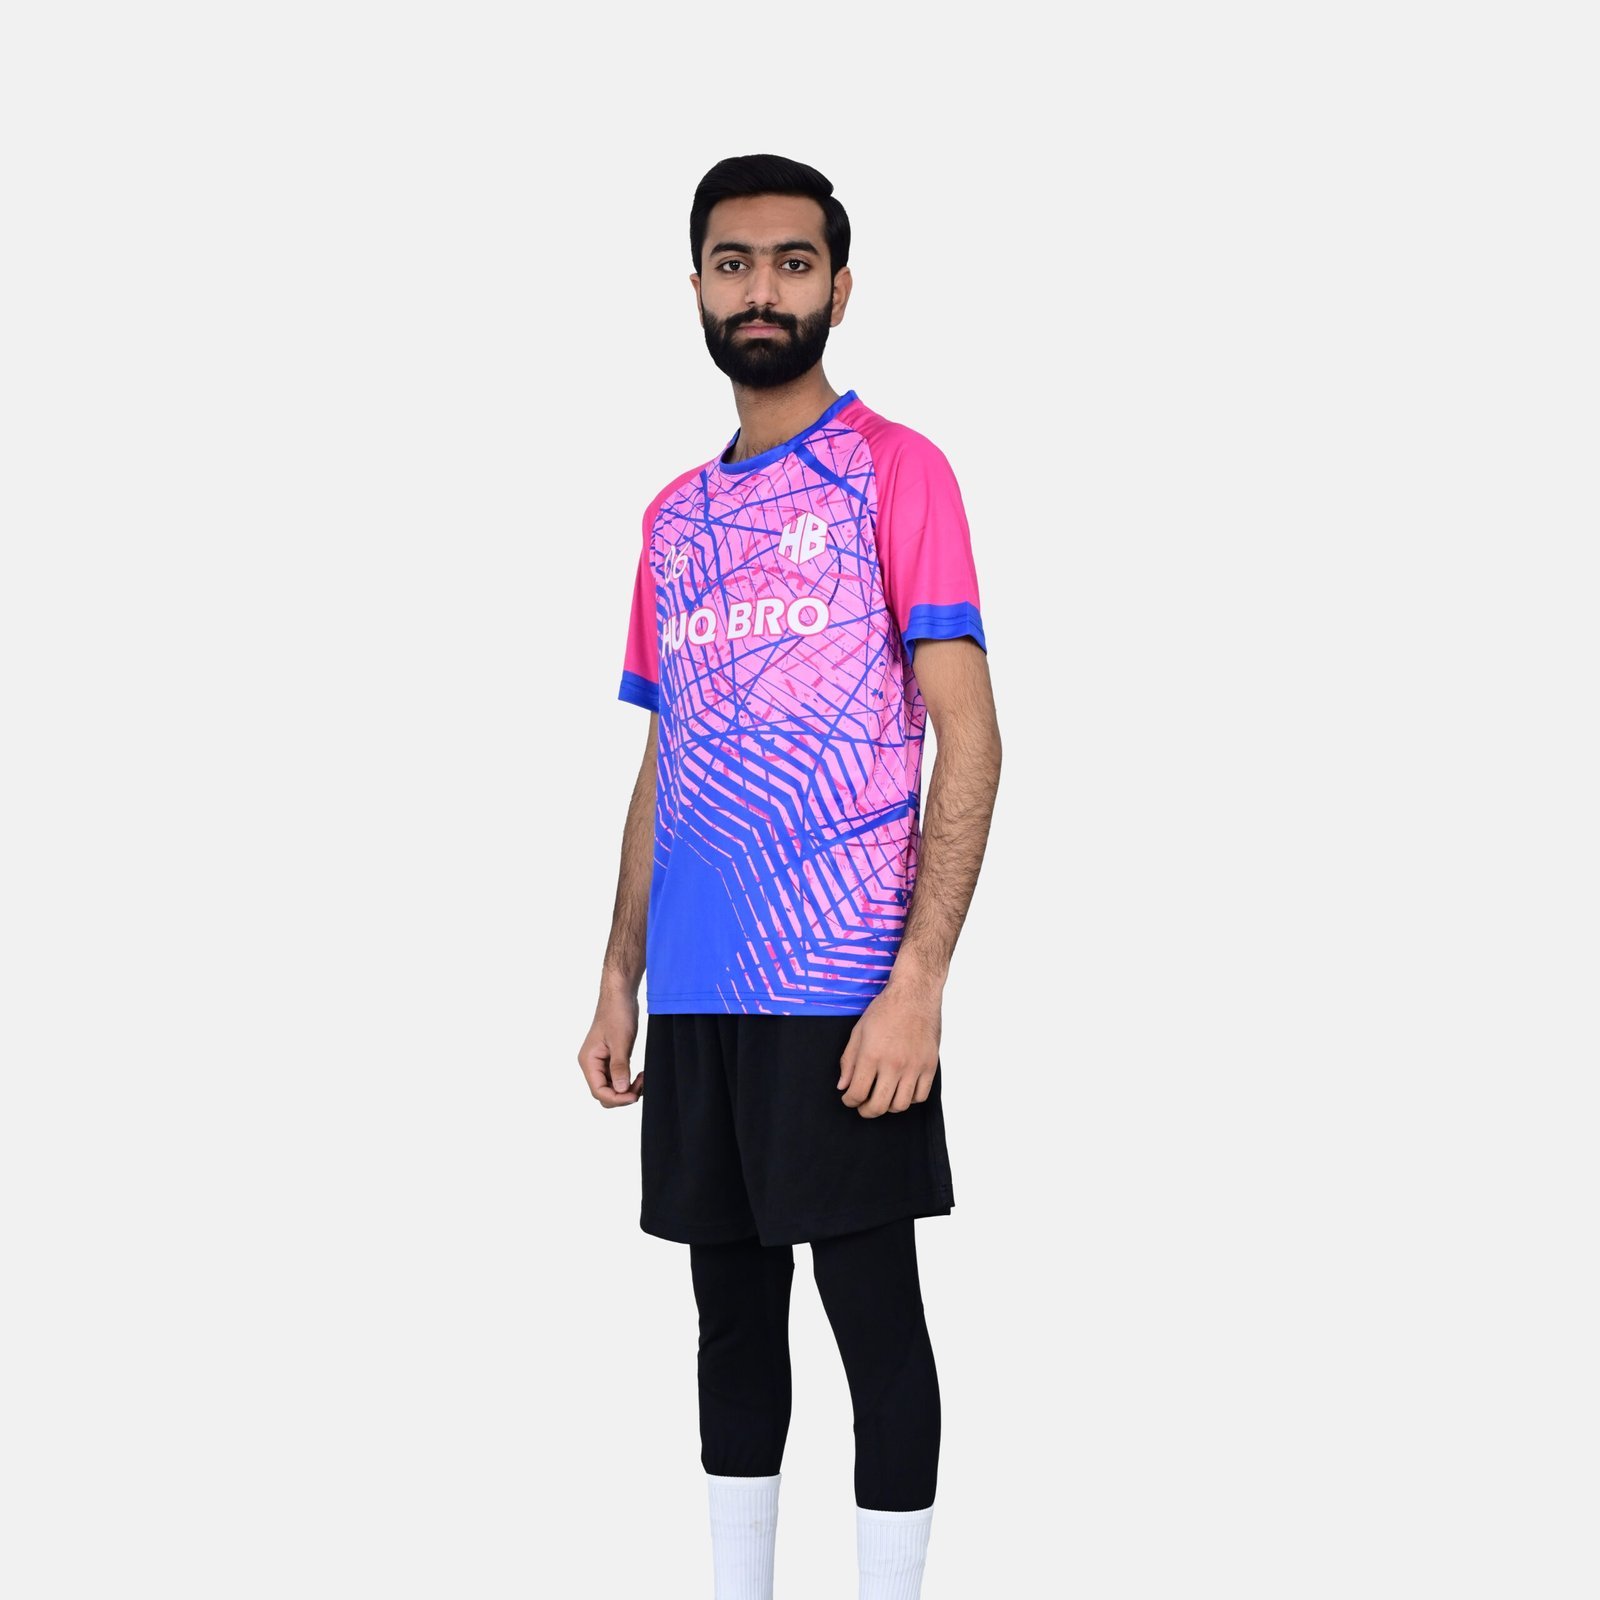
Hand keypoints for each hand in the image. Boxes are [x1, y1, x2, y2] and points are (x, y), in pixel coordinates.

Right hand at [578, 988, 642, 1107]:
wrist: (620, 995)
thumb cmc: (617, 1013)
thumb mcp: (621, 1041)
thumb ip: (619, 1067)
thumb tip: (620, 1090)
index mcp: (589, 1061)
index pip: (598, 1091)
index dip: (617, 1098)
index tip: (634, 1095)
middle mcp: (592, 1064)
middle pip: (604, 1093)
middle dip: (622, 1095)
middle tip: (641, 1084)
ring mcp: (600, 1062)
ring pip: (611, 1088)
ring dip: (626, 1089)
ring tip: (642, 1079)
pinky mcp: (610, 1059)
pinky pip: (617, 1078)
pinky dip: (628, 1081)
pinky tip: (639, 1075)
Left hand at [837, 979, 941, 1117]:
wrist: (915, 994)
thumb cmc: (885, 1009)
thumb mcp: (859, 1031)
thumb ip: (849, 1061)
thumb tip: (843, 1086)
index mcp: (871, 1055)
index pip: (857, 1093)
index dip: (849, 1101)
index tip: (849, 1099)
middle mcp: (893, 1064)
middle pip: (878, 1105)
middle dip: (866, 1111)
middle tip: (863, 1106)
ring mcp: (914, 1066)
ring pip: (900, 1105)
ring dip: (888, 1107)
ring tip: (883, 1097)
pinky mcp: (930, 1065)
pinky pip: (920, 1096)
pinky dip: (909, 1099)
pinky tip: (902, 1089)